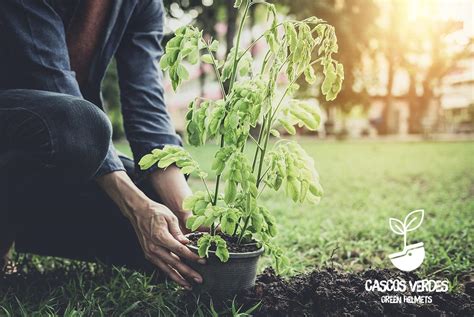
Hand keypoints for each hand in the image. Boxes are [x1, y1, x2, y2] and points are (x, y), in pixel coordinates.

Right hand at [97, 171, 203, 288]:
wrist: (138, 211)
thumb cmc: (155, 212)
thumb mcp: (170, 217)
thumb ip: (178, 232)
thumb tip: (186, 243)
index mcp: (161, 237)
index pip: (180, 250)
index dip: (192, 257)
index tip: (202, 261)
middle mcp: (154, 247)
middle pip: (174, 263)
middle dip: (188, 273)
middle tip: (199, 279)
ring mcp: (150, 252)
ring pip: (166, 269)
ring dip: (178, 278)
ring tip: (188, 285)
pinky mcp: (148, 254)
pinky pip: (160, 266)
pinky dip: (169, 273)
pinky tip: (177, 278)